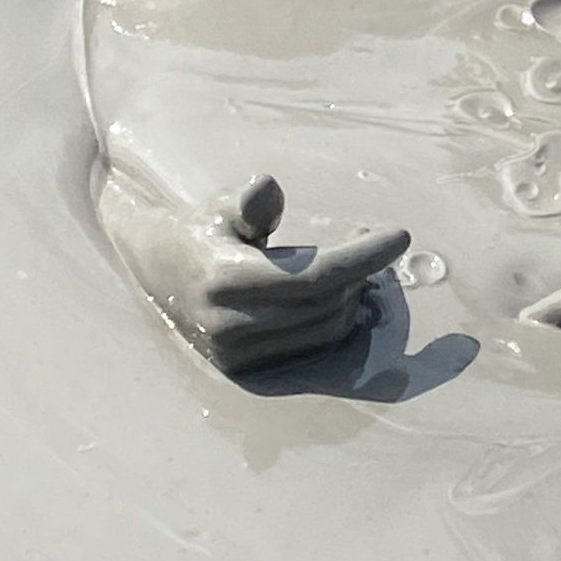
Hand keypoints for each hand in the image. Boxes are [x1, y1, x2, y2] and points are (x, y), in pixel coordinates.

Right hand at [100, 169, 409, 375]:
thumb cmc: (205, 229)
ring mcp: (237, 356)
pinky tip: (342, 292)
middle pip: (326, 304)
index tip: (399, 235)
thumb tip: (268, 188)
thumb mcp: (223, 205)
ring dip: (354, 296)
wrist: (161, 273)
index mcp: (223, 280)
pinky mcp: (247, 371)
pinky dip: (337, 318)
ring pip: (326, 330)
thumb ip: (251, 200)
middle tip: (372, 240)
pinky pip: (313, 347)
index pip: (313, 276)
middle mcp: (229, 326)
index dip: (362, 257)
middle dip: (361, 271)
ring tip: (354, 265)